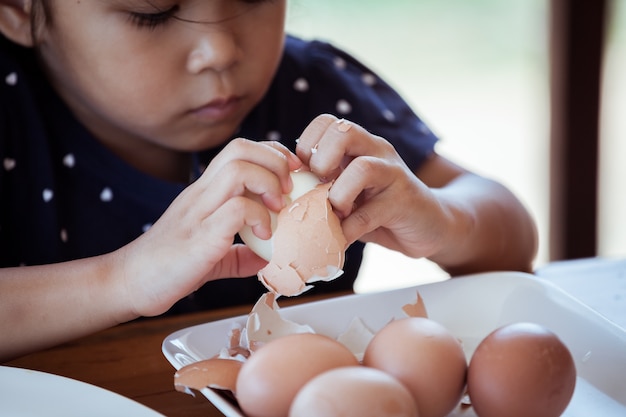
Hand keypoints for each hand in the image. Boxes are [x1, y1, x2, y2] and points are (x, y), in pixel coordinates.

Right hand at [117, 139, 301, 316]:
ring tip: (277, 209)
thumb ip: (240, 253)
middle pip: (241, 148)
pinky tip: (264, 236)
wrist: (130, 283)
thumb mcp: (212, 255)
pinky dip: (258, 217)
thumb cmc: (170, 267)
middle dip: (275, 161)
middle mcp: (201, 193)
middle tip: (289, 189)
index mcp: (205, 192)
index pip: (240, 149)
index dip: (272, 153)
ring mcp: (198, 212)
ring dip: (268, 184)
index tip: (291, 175)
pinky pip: (236, 209)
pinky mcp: (200, 236)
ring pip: (239, 170)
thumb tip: (266, 257)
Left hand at [296, 114, 450, 258]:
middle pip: (343, 131)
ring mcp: (393, 173)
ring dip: (338, 196)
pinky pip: (370, 212)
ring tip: (334, 213)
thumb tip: (283, 200)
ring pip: (362, 168)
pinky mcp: (404, 201)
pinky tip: (342, 238)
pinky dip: (349, 229)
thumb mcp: (349, 193)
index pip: (327, 122)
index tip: (302, 174)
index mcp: (360, 144)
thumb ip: (323, 189)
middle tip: (318, 187)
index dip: (306, 144)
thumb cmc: (380, 209)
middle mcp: (377, 151)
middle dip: (321, 160)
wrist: (430, 225)